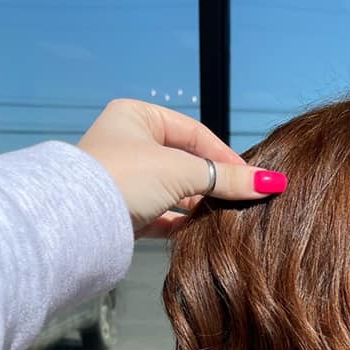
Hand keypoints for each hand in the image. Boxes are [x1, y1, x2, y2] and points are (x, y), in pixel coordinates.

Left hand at [78, 99, 286, 237]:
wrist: (78, 221)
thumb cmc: (126, 177)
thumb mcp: (182, 172)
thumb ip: (226, 178)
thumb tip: (271, 183)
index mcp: (138, 117)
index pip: (195, 134)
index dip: (226, 156)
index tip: (251, 180)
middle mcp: (129, 144)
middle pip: (186, 163)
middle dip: (214, 182)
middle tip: (242, 200)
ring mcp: (126, 179)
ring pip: (175, 191)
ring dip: (200, 204)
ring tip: (226, 218)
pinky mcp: (125, 212)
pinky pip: (162, 215)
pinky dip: (182, 223)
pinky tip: (202, 232)